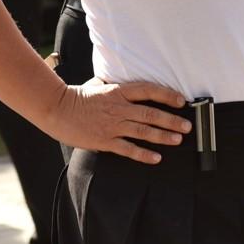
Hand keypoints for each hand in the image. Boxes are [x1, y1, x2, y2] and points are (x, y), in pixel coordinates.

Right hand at [45, 79, 192, 164]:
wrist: (56, 109)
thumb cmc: (76, 97)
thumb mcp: (97, 86)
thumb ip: (113, 87)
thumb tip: (121, 84)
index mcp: (118, 92)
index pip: (147, 90)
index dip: (166, 95)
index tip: (181, 101)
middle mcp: (118, 108)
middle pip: (150, 113)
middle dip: (171, 120)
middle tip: (187, 126)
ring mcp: (112, 125)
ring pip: (142, 130)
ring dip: (162, 136)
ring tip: (177, 140)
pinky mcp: (104, 140)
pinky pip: (127, 148)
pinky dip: (143, 154)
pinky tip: (156, 158)